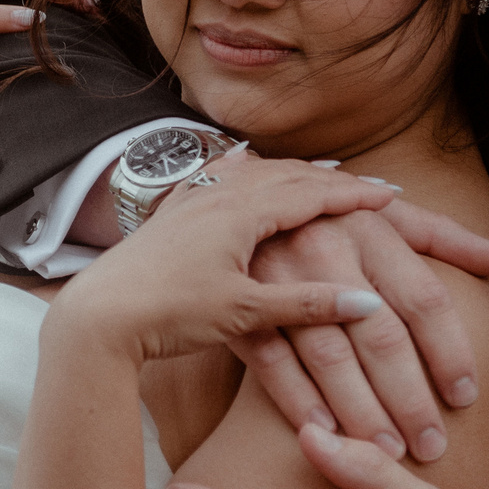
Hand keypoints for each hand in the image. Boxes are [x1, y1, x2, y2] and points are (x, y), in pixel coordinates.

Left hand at [50, 156, 399, 366]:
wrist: (98, 316)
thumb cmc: (170, 314)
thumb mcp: (245, 312)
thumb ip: (306, 305)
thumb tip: (369, 303)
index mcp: (240, 211)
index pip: (311, 194)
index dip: (354, 194)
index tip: (390, 194)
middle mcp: (217, 193)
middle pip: (287, 175)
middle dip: (330, 179)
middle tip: (367, 184)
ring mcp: (191, 199)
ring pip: (254, 173)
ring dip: (292, 174)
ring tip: (319, 177)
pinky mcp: (172, 213)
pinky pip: (223, 179)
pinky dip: (251, 176)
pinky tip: (246, 172)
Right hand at [230, 204, 488, 463]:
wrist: (236, 200)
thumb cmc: (326, 213)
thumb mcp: (383, 212)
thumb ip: (442, 236)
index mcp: (371, 229)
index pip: (423, 298)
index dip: (449, 350)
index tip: (466, 397)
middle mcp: (329, 253)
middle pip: (380, 334)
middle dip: (408, 396)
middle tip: (431, 445)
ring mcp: (282, 281)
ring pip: (329, 354)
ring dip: (360, 409)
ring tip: (387, 451)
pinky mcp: (244, 306)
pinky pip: (272, 359)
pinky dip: (298, 398)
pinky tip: (325, 432)